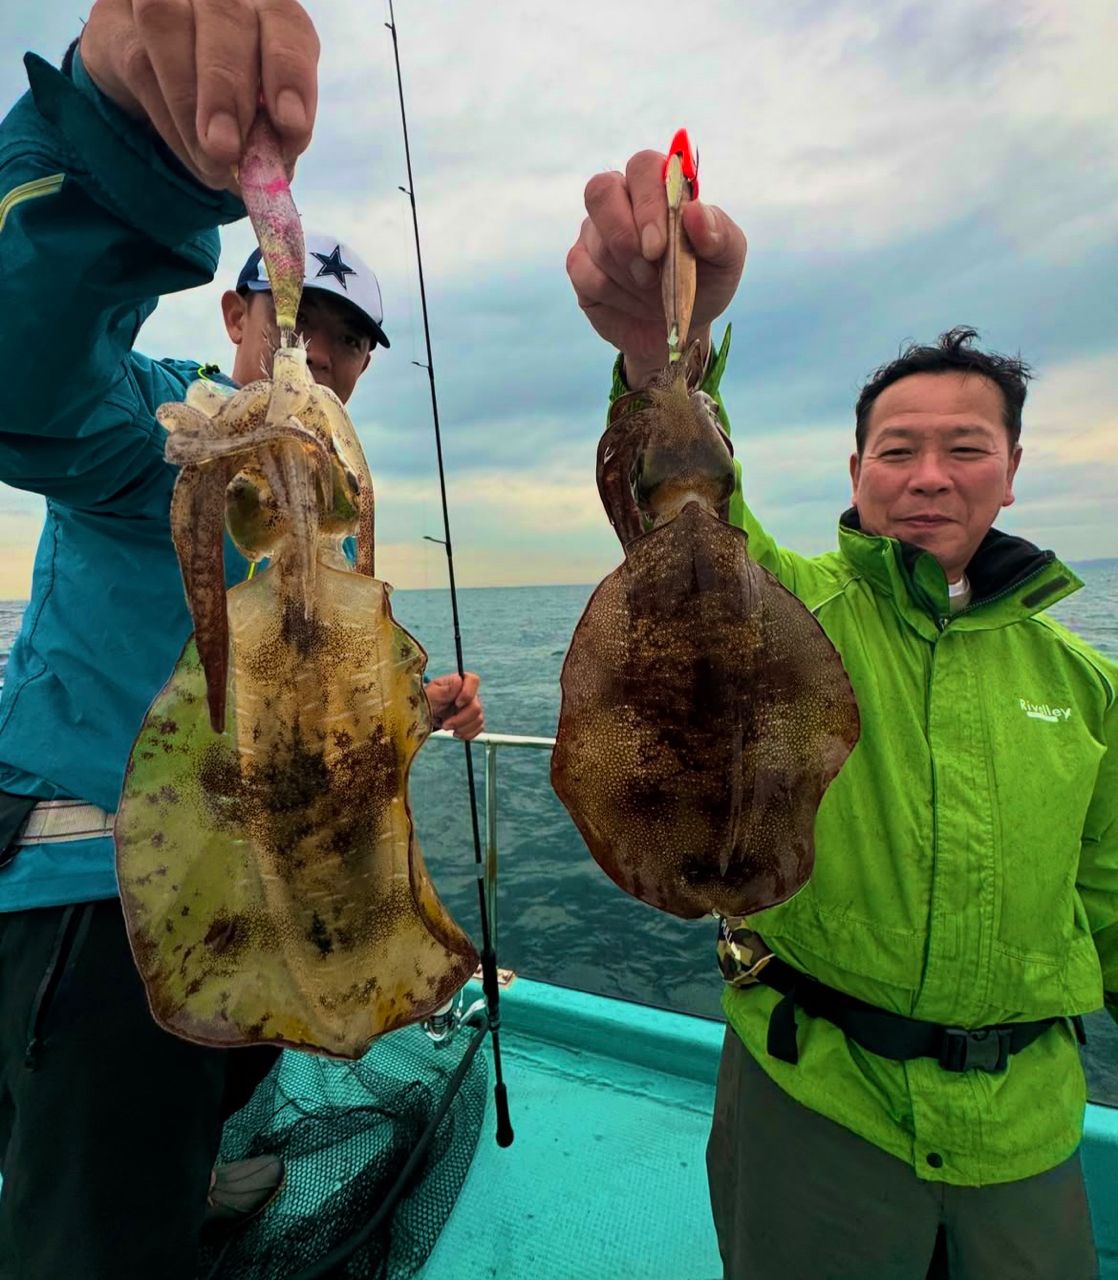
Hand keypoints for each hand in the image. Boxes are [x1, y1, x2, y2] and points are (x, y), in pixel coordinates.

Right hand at [80, 0, 319, 190]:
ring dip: (190, 102)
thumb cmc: (228, 104)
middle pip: (228, 15)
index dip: (290, 72)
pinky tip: (189, 152)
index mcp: (267, 7)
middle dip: (230, 89)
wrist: (158, 94)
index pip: (286, 22)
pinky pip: (139, 61)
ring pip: (170, 21)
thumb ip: (271, 134)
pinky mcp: (116, 20)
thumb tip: (272, 165)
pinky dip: (168, 118)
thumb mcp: (260, 119)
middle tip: (229, 149)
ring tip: (212, 158)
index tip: (290, 125)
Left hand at [426, 672, 483, 740]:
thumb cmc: (427, 701)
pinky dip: (467, 734)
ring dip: (462, 728)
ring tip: (447, 728)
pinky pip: (478, 728)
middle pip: (476, 707)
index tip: (457, 704)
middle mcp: (469, 693)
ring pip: (478, 719)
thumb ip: (444, 690)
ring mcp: (473, 707)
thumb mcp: (430, 694)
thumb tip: (459, 682)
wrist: (425, 715)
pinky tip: (455, 733)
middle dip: (460, 719)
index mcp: (459, 681)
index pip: (473, 680)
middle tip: (445, 725)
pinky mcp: (474, 720)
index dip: (468, 693)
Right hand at [567, 150, 747, 388]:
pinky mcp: (580, 264)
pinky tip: (632, 301)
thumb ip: (719, 234)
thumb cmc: (705, 284)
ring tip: (652, 291)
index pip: (643, 167)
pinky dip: (613, 293)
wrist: (678, 329)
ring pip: (596, 239)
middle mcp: (623, 200)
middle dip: (624, 235)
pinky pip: (583, 270)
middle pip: (602, 189)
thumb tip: (694, 212)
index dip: (647, 203)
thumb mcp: (727, 262)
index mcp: (661, 188)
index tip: (660, 247)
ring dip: (627, 275)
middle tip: (649, 271)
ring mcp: (596, 231)